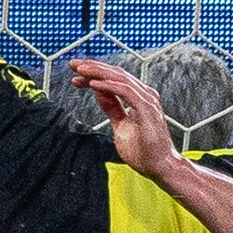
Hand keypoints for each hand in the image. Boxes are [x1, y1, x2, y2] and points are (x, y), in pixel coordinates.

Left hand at [70, 57, 181, 176]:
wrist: (159, 168)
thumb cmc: (144, 150)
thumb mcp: (120, 125)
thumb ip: (112, 107)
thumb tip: (98, 92)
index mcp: (139, 98)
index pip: (114, 79)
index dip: (94, 74)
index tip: (76, 75)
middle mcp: (145, 95)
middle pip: (116, 74)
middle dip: (93, 67)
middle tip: (73, 64)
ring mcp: (148, 101)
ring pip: (120, 78)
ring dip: (98, 72)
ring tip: (81, 71)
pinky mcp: (147, 110)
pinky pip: (126, 91)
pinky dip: (109, 86)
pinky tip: (93, 84)